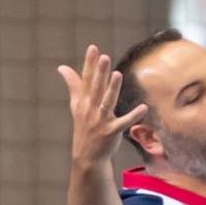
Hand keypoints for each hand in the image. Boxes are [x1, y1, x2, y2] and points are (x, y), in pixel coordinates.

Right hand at [58, 45, 149, 166]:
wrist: (87, 156)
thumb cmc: (84, 127)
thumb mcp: (76, 105)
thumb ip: (73, 85)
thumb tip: (62, 67)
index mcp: (83, 101)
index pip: (86, 79)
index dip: (90, 64)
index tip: (93, 48)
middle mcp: (90, 109)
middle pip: (96, 88)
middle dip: (100, 73)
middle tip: (104, 57)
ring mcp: (100, 121)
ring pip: (107, 102)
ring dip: (112, 89)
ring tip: (118, 74)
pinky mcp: (111, 132)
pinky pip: (123, 122)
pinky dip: (133, 115)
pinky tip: (143, 107)